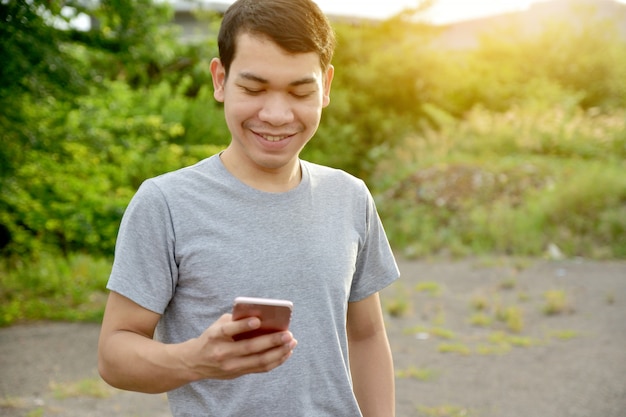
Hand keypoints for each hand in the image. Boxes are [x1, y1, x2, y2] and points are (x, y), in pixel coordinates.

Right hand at [181, 314, 296, 380]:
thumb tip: (263, 315)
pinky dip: (275, 361)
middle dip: (272, 341)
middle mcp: (222, 352)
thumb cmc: (212, 337)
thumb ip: (236, 320)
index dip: (244, 326)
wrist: (194, 362)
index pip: (229, 330)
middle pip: (250, 348)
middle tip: (288, 334)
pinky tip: (286, 352)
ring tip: (292, 343)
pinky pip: (260, 369)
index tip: (258, 320)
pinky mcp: (237, 374)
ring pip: (259, 361)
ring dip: (278, 352)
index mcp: (215, 336)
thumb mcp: (218, 325)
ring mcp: (230, 366)